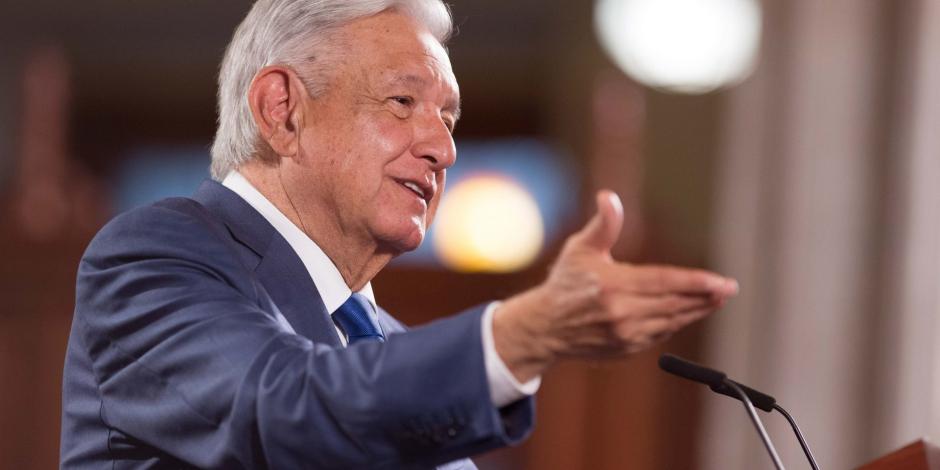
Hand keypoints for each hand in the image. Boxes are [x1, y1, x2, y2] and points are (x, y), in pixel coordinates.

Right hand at [493, 190, 738, 381]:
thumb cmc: (565, 284)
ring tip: (716, 300)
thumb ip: (603, 224)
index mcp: (612, 285)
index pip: (665, 282)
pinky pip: (660, 334)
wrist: (544, 328)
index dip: (696, 282)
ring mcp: (625, 334)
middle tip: (729, 289)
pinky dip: (677, 322)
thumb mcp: (580, 249)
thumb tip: (609, 196)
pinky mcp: (626, 349)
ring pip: (672, 321)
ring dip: (697, 311)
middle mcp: (621, 312)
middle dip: (706, 296)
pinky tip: (688, 312)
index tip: (722, 282)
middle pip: (675, 304)